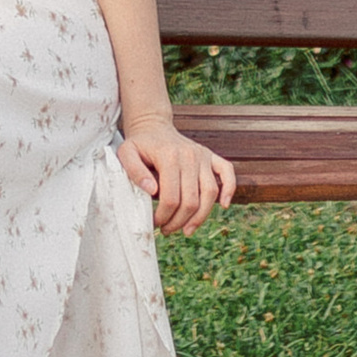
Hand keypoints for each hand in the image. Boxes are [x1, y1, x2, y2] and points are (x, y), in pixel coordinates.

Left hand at [119, 113, 235, 236]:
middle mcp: (190, 155)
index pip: (171, 198)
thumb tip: (152, 191)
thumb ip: (135, 172)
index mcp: (169, 156)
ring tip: (187, 230)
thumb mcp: (126, 154)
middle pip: (191, 201)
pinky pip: (227, 172)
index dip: (164, 217)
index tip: (155, 223)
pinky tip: (224, 205)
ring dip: (200, 217)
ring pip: (210, 193)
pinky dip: (229, 189)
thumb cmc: (139, 145)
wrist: (153, 126)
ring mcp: (203, 156)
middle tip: (167, 230)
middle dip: (179, 222)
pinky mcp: (211, 156)